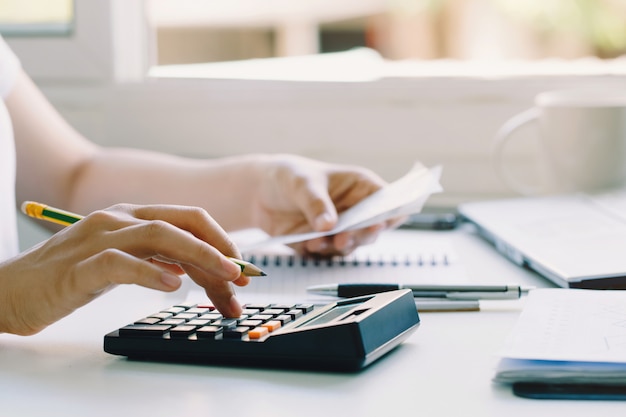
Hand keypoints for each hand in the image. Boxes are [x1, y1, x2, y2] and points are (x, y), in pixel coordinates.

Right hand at [0, 204, 247, 334]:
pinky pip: (120, 263)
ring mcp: (97, 239)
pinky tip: (171, 285)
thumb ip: (160, 261)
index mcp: (132, 216)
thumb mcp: (124, 263)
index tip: (242, 269)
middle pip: (181, 222)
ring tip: (224, 278)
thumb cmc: (69, 277)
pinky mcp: (77, 267)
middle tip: (243, 276)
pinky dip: (149, 273)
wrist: (11, 291)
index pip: (188, 218)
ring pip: (158, 235)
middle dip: (219, 247)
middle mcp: (118, 219)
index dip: (221, 240)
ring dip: (199, 257)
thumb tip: (202, 272)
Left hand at [250, 155, 402, 255]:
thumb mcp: (302, 184)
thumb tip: (329, 226)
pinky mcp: (324, 244)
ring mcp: (340, 229)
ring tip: (318, 241)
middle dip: (360, 235)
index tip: (380, 222)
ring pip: (351, 245)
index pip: (386, 201)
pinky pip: (327, 254)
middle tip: (344, 238)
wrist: (260, 192)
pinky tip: (308, 244)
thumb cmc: (289, 177)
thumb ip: (316, 203)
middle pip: (372, 229)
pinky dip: (319, 252)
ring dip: (337, 246)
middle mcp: (355, 210)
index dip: (390, 212)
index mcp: (360, 187)